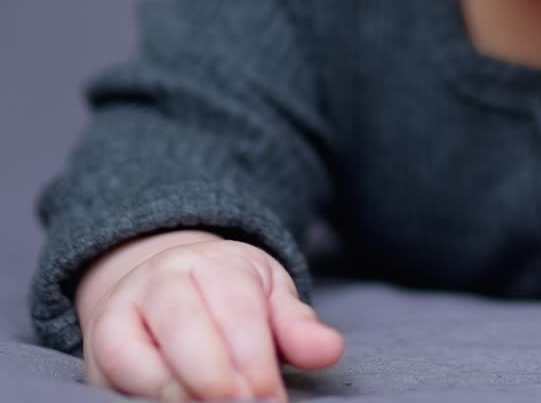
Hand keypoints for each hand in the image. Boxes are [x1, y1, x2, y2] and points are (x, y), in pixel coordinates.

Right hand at [81, 236, 343, 400]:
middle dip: (220, 378)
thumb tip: (330, 351)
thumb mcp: (269, 300)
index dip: (257, 360)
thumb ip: (296, 327)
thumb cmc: (228, 299)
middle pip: (189, 326)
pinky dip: (148, 396)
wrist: (162, 286)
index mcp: (215, 261)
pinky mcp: (99, 345)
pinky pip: (115, 375)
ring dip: (182, 392)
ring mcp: (125, 309)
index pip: (238, 308)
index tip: (274, 402)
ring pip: (145, 354)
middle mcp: (165, 277)